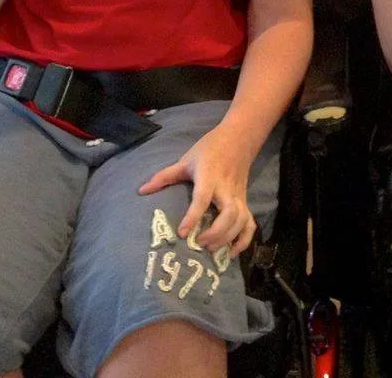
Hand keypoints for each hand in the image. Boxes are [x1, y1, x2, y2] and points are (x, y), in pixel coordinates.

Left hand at [139, 125, 256, 256]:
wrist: (238, 139)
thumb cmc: (209, 149)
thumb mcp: (185, 160)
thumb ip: (164, 176)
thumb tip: (141, 191)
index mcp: (209, 177)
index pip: (202, 198)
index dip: (192, 217)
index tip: (181, 233)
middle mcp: (226, 189)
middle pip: (229, 213)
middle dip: (216, 232)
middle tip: (199, 243)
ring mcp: (239, 196)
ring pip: (241, 220)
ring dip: (228, 238)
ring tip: (210, 248)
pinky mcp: (245, 201)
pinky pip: (250, 223)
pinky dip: (244, 240)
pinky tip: (231, 252)